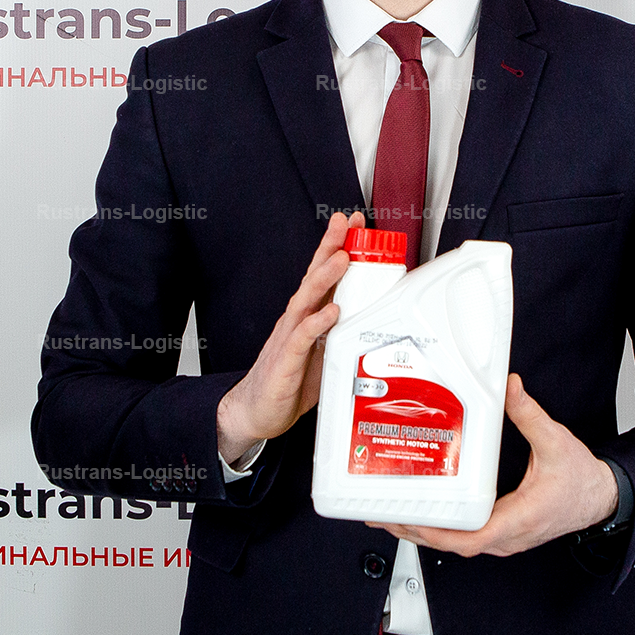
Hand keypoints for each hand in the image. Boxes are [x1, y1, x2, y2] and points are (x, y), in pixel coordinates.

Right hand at [217, 211, 364, 464]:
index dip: (337, 246)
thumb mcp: (326, 350)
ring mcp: (289, 337)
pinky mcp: (285, 360)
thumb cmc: (290, 380)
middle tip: (345, 223)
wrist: (256, 411)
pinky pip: (302, 338)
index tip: (354, 222)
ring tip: (342, 258)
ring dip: (325, 277)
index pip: (323, 272)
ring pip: (307, 300)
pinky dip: (317, 323)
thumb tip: (377, 316)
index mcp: (307, 314)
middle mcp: (297, 319)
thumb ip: (345, 330)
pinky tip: (331, 312)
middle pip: (314, 275)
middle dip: (330, 247)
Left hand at [367, 374, 619, 557]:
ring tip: (393, 515)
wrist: (603, 498)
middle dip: (417, 531)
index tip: (410, 520)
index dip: (437, 531)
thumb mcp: (556, 441)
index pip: (472, 537)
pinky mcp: (504, 534)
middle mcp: (509, 535)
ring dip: (426, 533)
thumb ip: (530, 414)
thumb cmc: (582, 478)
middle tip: (383, 514)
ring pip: (458, 544)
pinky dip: (442, 529)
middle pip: (453, 543)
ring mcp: (506, 539)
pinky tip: (425, 513)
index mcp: (520, 518)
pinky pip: (467, 538)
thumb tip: (509, 387)